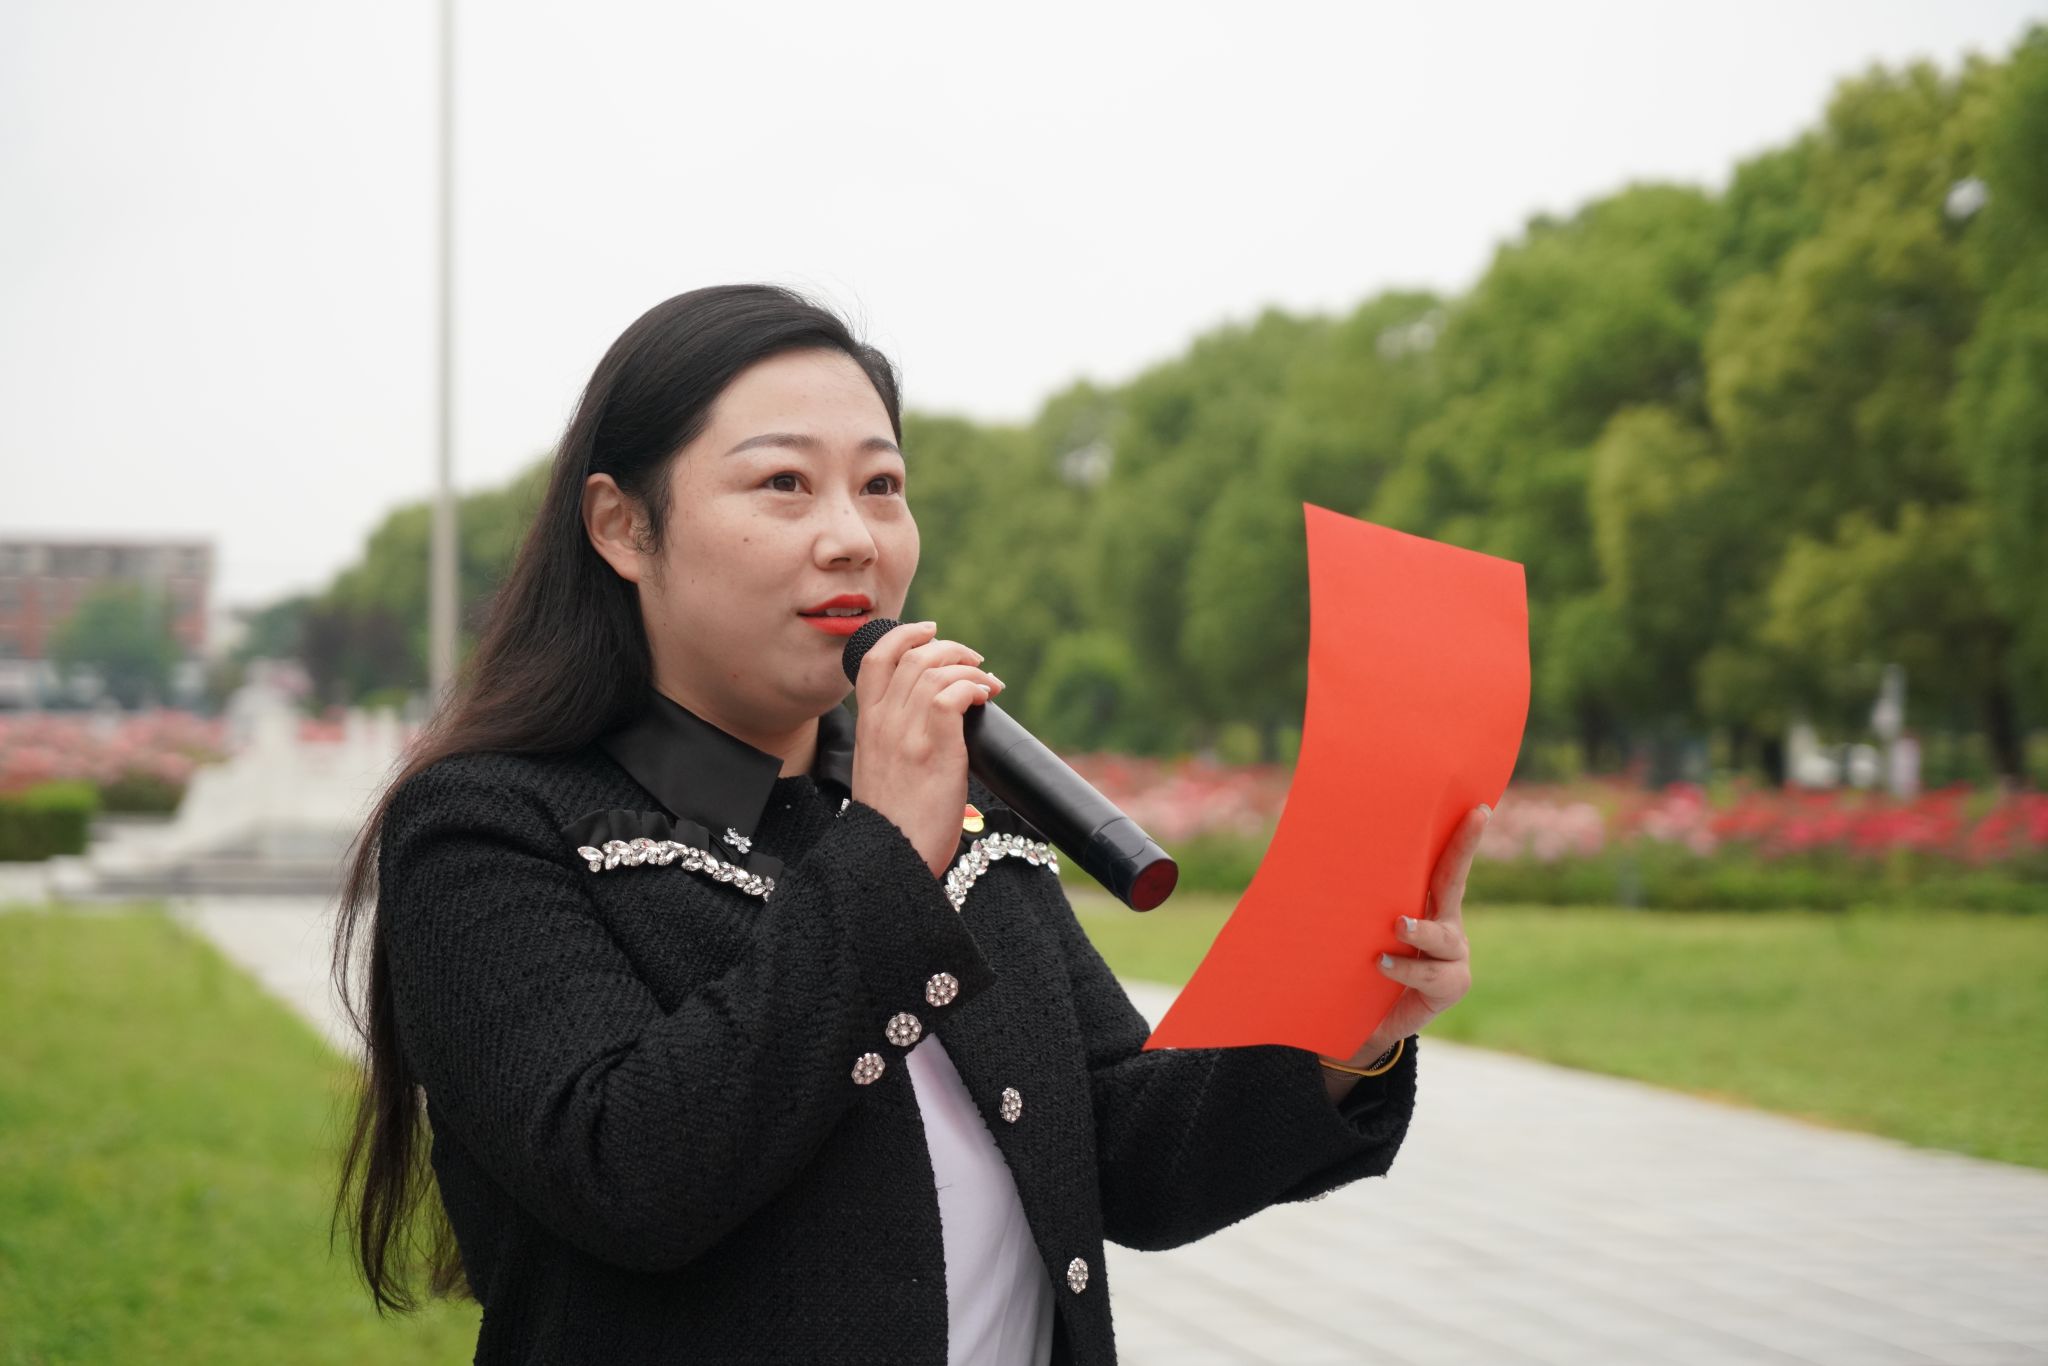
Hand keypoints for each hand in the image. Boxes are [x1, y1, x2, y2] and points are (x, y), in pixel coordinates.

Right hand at [849, 620, 1004, 880]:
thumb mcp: (883, 771)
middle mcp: (881, 722)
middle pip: (911, 655)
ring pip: (934, 669)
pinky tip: (986, 698)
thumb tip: (938, 718)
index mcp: (867, 725)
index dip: (904, 635)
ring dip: (969, 668)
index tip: (931, 632)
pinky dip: (974, 687)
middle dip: (949, 648)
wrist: (891, 858)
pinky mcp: (933, 748)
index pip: (875, 658)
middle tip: (975, 662)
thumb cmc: (895, 824)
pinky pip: (952, 695)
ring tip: (989, 684)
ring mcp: (905, 733)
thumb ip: (899, 739)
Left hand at [1325, 804, 1484, 1087]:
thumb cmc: (1359, 966)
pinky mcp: (1449, 987)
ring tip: (1399, 926)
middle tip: (1474, 818)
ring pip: (1442, 936)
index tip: (1477, 806)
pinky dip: (1404, 969)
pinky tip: (1381, 963)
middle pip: (1456, 881)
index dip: (1461, 836)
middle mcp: (1447, 923)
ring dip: (1420, 931)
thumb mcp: (1355, 930)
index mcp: (1427, 904)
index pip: (1444, 864)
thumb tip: (1293, 864)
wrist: (1366, 1024)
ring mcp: (1453, 956)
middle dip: (1465, 847)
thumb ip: (1344, 905)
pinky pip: (1429, 975)